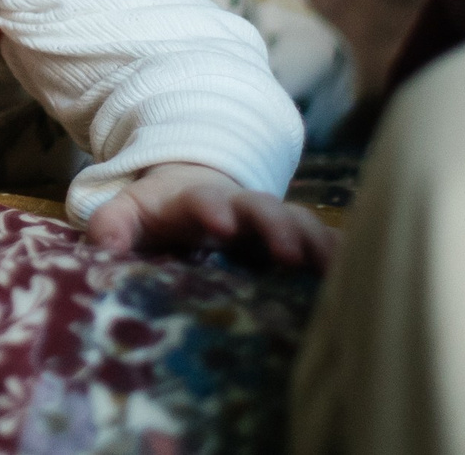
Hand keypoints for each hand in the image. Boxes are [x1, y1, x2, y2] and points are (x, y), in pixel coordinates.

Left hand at [85, 162, 335, 269]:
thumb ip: (113, 223)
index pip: (207, 200)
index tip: (222, 224)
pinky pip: (323, 243)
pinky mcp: (295, 239)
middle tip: (288, 252)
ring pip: (301, 223)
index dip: (214, 209)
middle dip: (276, 226)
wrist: (199, 186)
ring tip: (331, 269)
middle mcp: (243, 207)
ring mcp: (273, 221)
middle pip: (264, 209)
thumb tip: (105, 246)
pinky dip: (341, 255)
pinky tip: (359, 277)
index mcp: (199, 199)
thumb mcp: (131, 208)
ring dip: (316, 243)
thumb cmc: (162, 208)